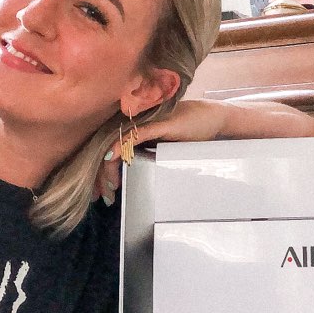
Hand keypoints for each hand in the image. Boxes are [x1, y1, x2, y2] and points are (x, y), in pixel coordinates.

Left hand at [93, 100, 229, 203]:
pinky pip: (136, 135)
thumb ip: (145, 153)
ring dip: (110, 166)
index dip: (101, 167)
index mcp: (135, 128)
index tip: (100, 189)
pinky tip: (110, 157)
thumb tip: (130, 173)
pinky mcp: (159, 123)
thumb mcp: (162, 145)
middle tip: (103, 195)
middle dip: (102, 173)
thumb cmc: (189, 131)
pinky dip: (121, 145)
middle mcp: (136, 122)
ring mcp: (147, 121)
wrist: (213, 118)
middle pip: (109, 146)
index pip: (109, 146)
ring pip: (119, 143)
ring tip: (109, 186)